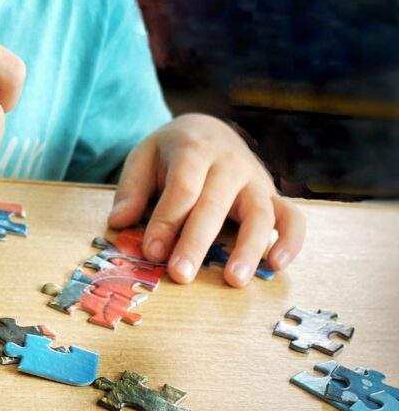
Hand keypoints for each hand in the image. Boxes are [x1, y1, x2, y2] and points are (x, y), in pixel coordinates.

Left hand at [105, 113, 305, 286]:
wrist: (208, 130)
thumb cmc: (172, 152)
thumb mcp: (144, 157)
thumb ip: (130, 188)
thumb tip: (118, 222)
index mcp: (194, 149)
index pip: (183, 188)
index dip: (167, 220)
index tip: (151, 252)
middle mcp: (230, 163)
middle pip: (215, 204)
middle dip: (197, 242)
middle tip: (180, 274)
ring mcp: (256, 180)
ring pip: (259, 214)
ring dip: (248, 248)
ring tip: (234, 280)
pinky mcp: (274, 196)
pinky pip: (292, 218)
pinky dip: (291, 241)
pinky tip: (276, 266)